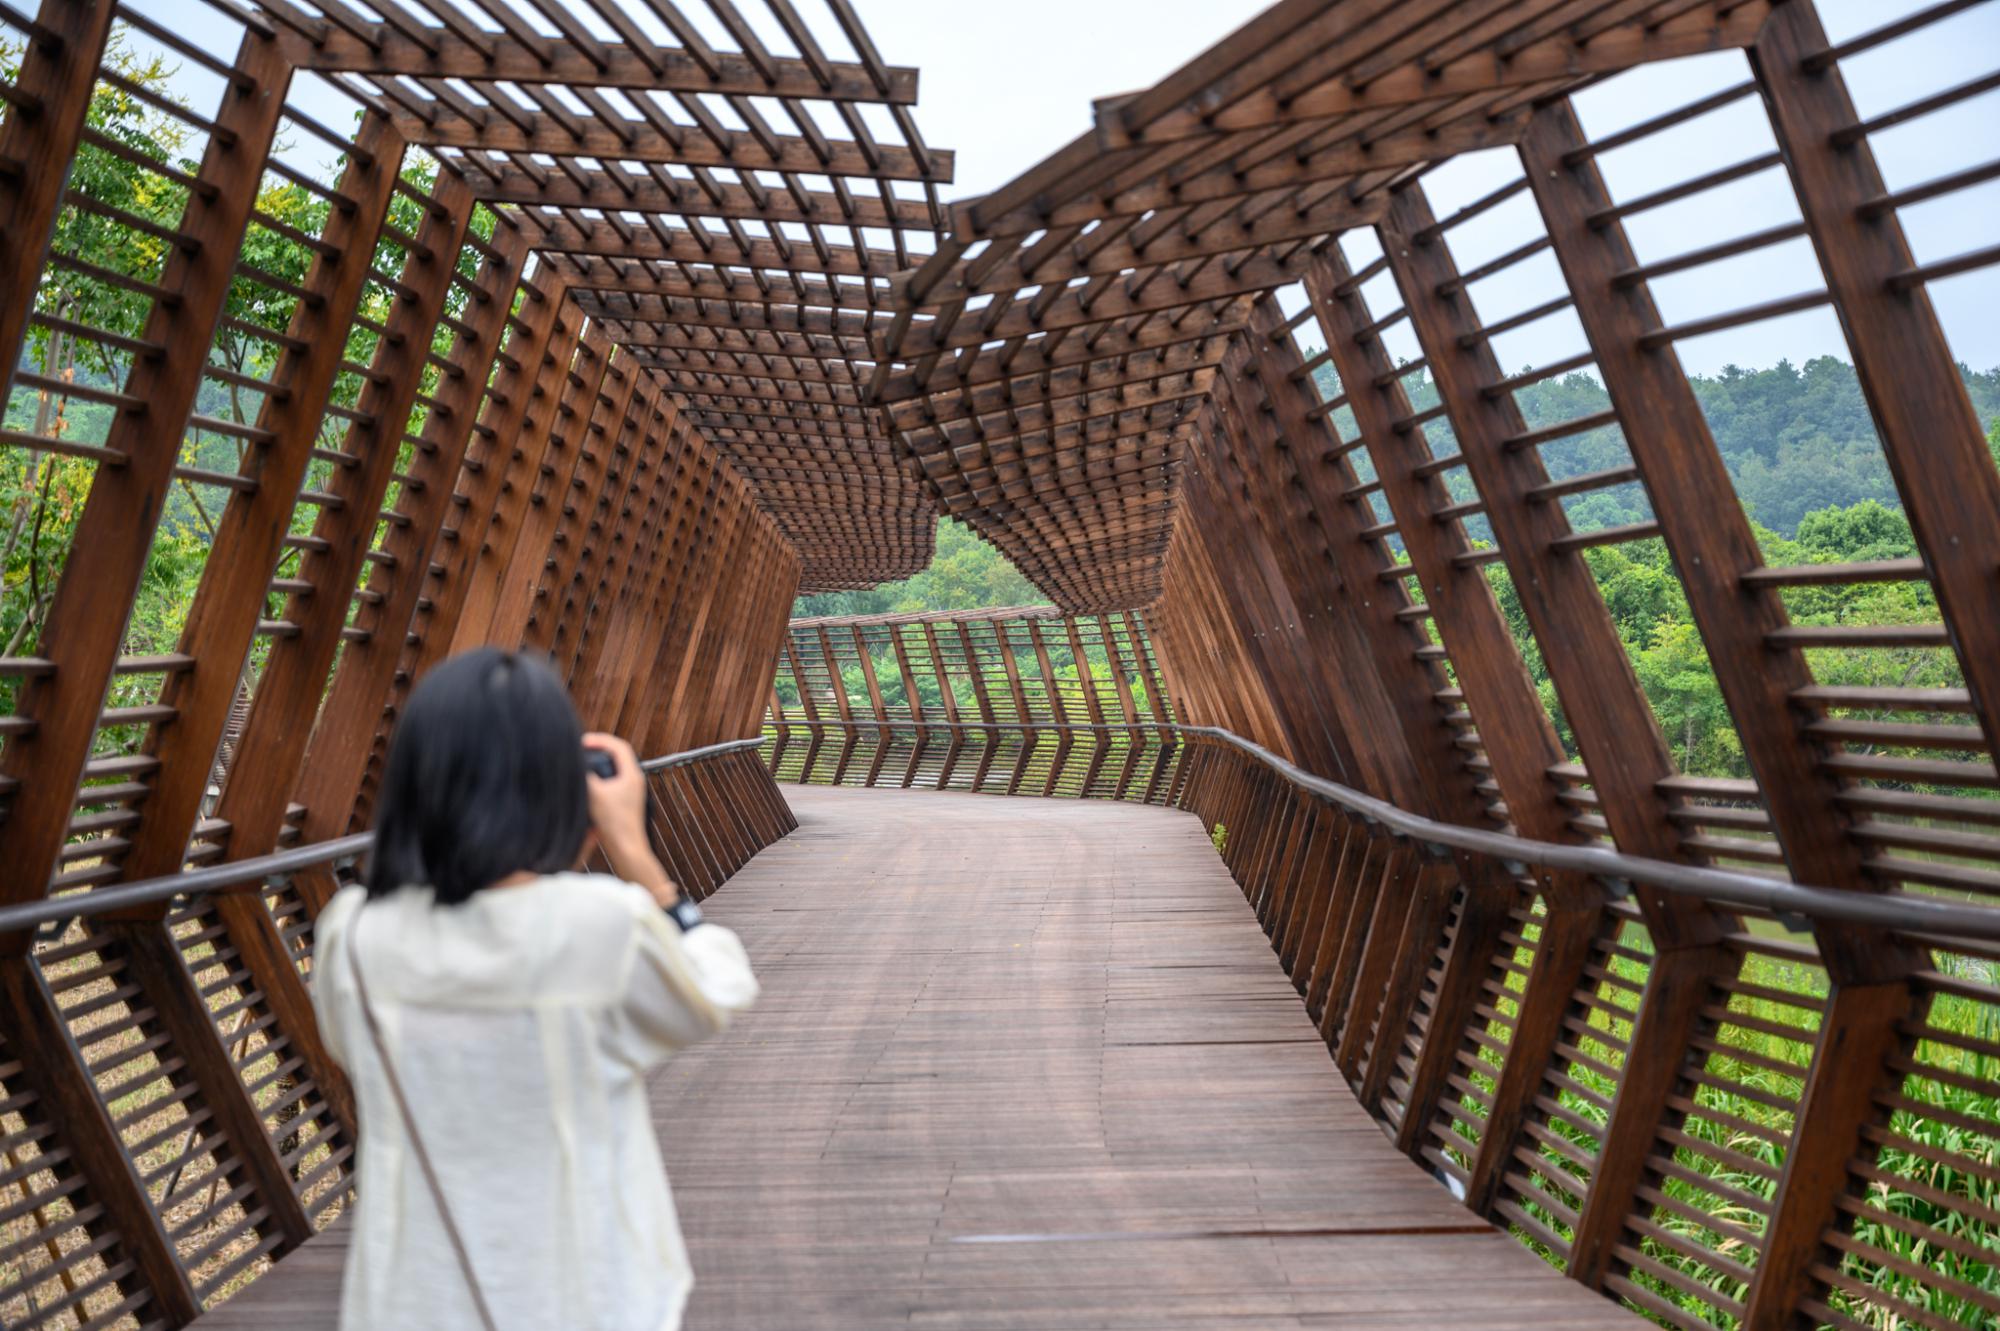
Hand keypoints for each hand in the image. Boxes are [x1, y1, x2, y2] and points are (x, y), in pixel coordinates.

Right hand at [582, 733, 678, 904]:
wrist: (626, 849)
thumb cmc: (614, 823)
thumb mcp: (595, 795)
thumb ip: (585, 776)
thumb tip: (573, 764)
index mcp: (632, 775)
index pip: (618, 746)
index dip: (600, 740)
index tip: (582, 741)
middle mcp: (634, 781)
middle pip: (617, 755)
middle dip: (599, 749)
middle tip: (581, 748)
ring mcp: (631, 792)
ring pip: (614, 769)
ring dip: (599, 763)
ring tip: (582, 763)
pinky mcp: (625, 802)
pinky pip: (612, 781)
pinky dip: (599, 778)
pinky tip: (587, 784)